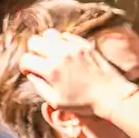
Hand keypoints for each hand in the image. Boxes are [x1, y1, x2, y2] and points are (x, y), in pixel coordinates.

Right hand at [19, 30, 138, 113]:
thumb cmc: (85, 103)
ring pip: (49, 34)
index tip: (31, 71)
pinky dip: (63, 42)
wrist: (112, 97)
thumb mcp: (57, 101)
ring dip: (47, 43)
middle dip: (33, 51)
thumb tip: (32, 74)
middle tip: (41, 61)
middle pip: (34, 41)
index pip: (26, 59)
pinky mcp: (86, 45)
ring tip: (53, 54)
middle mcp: (61, 55)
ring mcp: (74, 48)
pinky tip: (67, 53)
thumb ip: (40, 86)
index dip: (25, 66)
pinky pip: (67, 35)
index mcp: (51, 70)